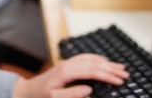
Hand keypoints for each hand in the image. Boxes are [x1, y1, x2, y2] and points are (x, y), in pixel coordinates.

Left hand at [12, 53, 128, 97]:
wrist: (27, 91)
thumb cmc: (40, 96)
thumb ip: (72, 94)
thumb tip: (89, 90)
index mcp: (66, 72)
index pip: (92, 71)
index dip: (107, 75)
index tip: (119, 80)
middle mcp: (67, 64)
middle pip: (94, 63)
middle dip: (111, 68)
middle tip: (125, 73)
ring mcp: (67, 63)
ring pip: (90, 59)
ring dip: (106, 62)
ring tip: (119, 66)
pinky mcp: (66, 65)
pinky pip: (84, 57)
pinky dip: (96, 58)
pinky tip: (102, 60)